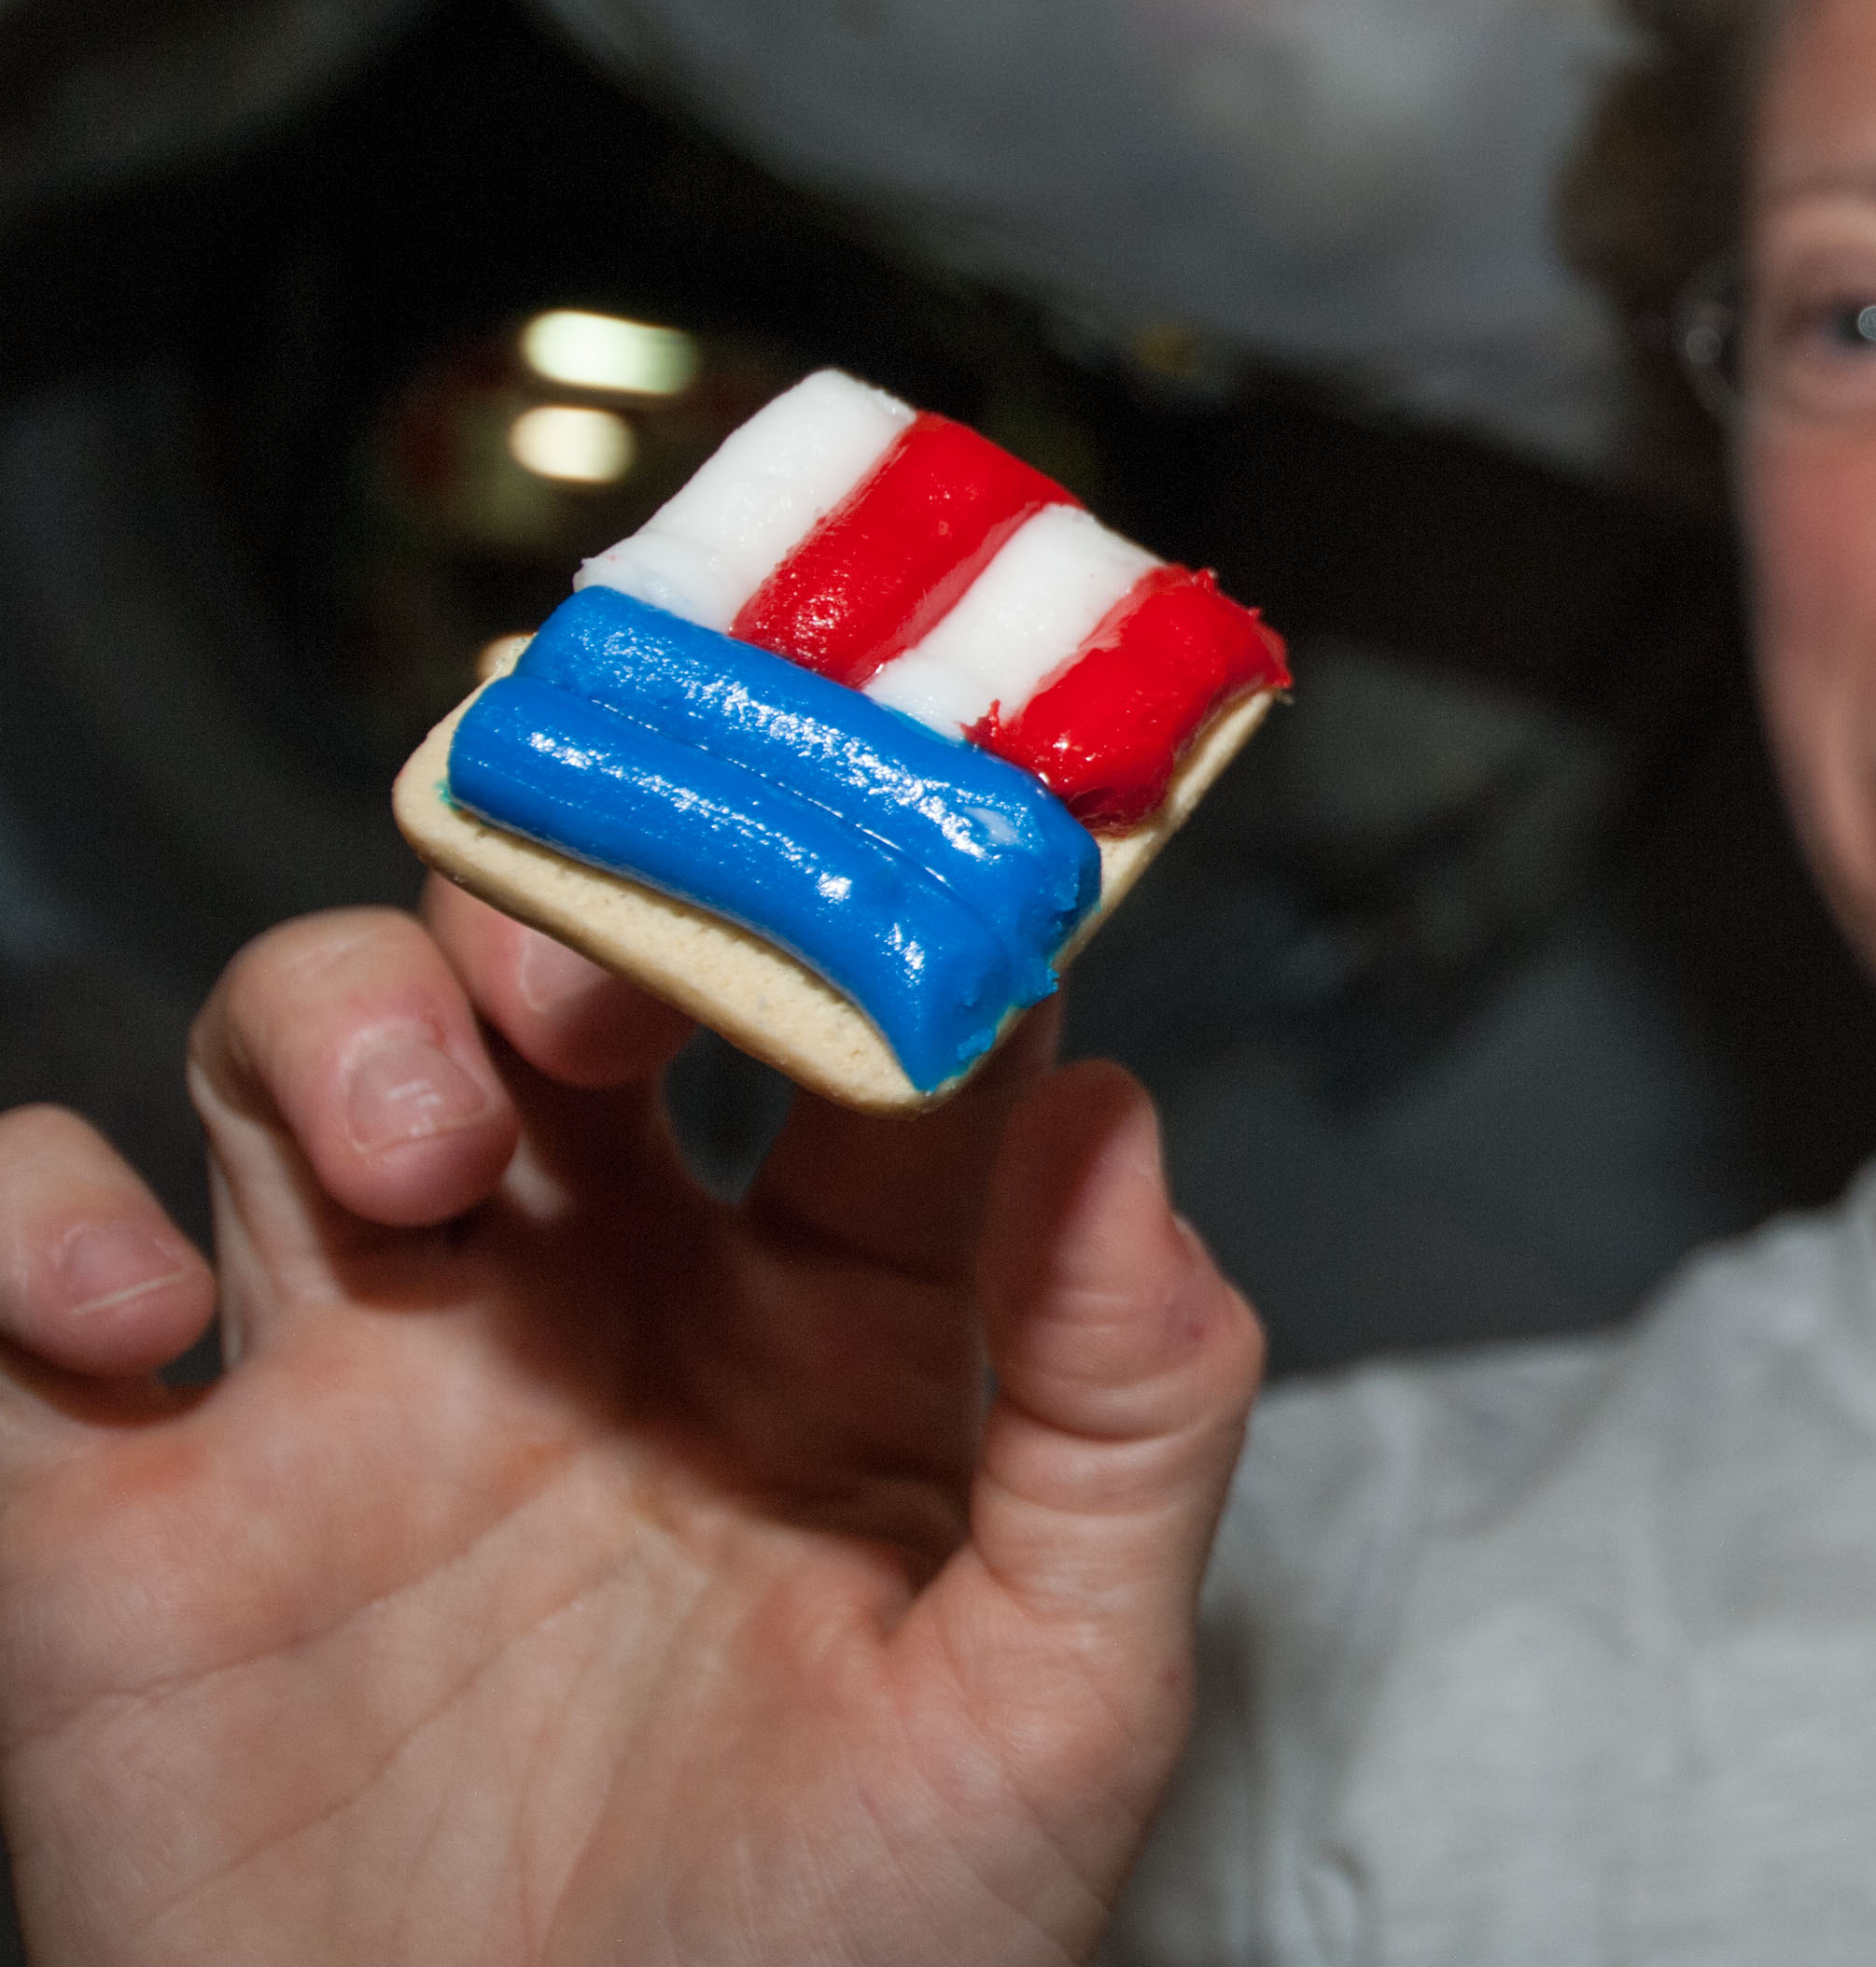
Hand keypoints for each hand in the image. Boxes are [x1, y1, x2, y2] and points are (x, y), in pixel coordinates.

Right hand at [0, 885, 1262, 1963]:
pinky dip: (27, 1219)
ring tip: (421, 1164)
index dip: (873, 896)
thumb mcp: (1052, 1702)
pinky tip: (134, 1325)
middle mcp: (593, 1316)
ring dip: (341, 1017)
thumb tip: (1124, 1109)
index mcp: (831, 1334)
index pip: (861, 1030)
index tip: (886, 814)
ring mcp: (349, 1401)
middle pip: (553, 975)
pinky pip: (19, 1264)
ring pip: (302, 1046)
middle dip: (565, 904)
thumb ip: (1121, 1407)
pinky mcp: (117, 1530)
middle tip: (588, 978)